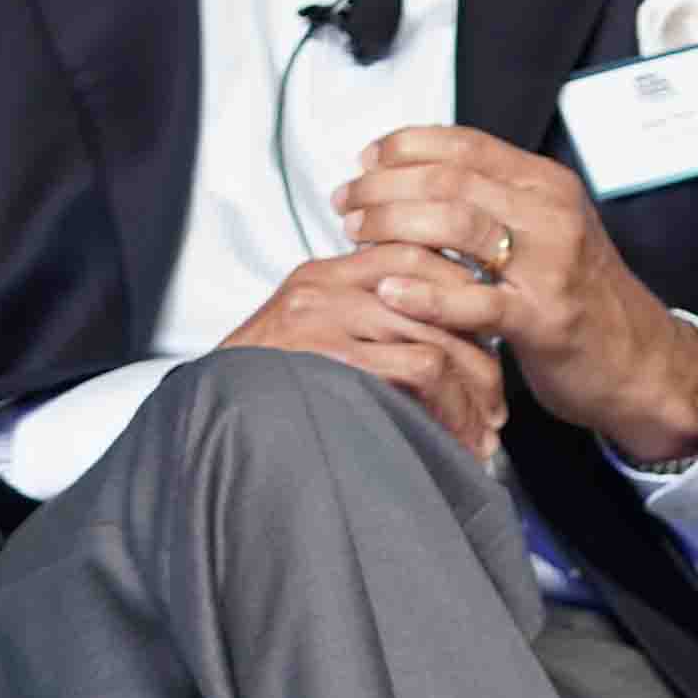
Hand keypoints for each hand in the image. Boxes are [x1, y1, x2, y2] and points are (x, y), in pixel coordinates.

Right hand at [215, 247, 509, 459]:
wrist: (201, 422)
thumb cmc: (262, 393)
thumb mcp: (311, 342)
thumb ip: (364, 328)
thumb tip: (446, 348)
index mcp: (325, 274)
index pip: (418, 257)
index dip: (466, 303)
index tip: (488, 351)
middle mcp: (325, 284)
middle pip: (438, 299)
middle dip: (481, 362)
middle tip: (495, 410)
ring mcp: (324, 317)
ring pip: (437, 340)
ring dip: (473, 397)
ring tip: (482, 437)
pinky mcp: (326, 354)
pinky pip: (419, 368)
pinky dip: (452, 408)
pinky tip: (457, 440)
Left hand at [333, 123, 697, 460]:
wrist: (643, 362)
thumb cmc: (585, 299)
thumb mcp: (548, 231)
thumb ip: (495, 202)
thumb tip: (418, 180)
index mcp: (548, 186)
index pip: (464, 144)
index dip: (404, 146)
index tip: (366, 162)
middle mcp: (552, 216)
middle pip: (450, 179)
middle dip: (383, 187)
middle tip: (347, 202)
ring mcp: (551, 266)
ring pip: (457, 225)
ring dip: (393, 227)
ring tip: (357, 237)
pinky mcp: (544, 320)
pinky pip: (475, 301)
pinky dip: (425, 294)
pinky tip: (388, 292)